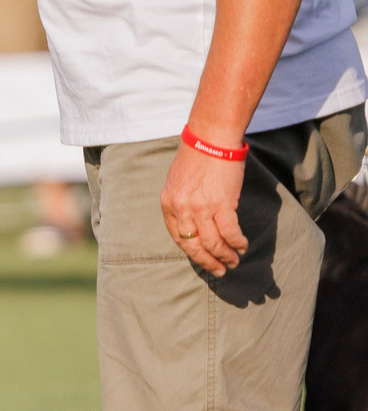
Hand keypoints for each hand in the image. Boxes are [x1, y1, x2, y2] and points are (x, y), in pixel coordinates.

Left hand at [160, 141, 249, 274]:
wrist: (211, 139)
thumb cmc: (196, 157)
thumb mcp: (177, 181)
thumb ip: (181, 202)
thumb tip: (193, 221)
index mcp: (168, 203)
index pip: (177, 237)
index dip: (192, 252)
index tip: (202, 260)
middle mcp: (181, 209)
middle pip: (193, 245)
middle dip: (207, 262)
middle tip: (220, 271)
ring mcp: (200, 208)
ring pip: (213, 243)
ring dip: (226, 256)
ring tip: (234, 261)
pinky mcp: (222, 205)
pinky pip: (229, 232)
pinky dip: (237, 243)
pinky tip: (242, 246)